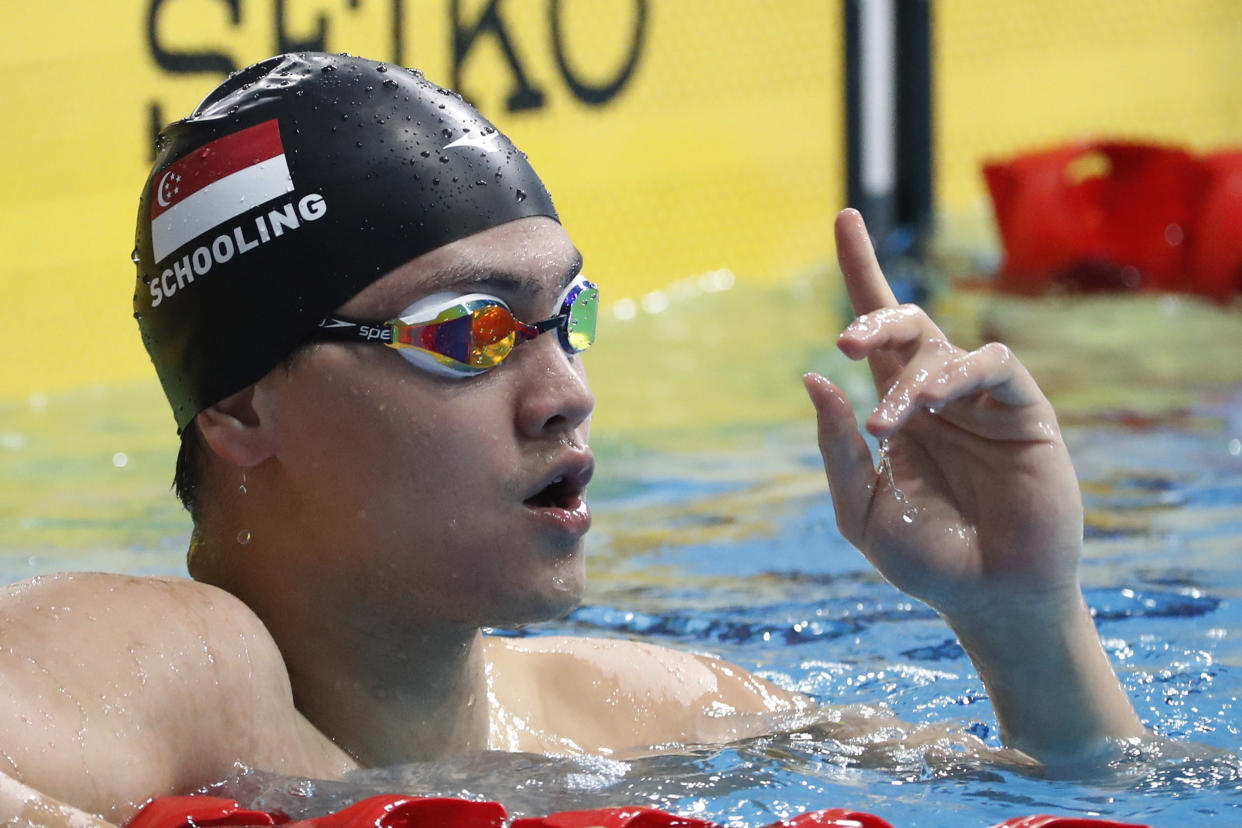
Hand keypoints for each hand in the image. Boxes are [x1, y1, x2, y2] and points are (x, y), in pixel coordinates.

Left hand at [804, 209, 1083, 621]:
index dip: (862, 270)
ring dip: (909, 375)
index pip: (878, 332)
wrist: (988, 598)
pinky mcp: (1025, 412)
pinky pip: (993, 365)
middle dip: (875, 315)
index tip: (845, 217)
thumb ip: (836, 446)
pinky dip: (954, 376)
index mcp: (895, 408)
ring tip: (885, 423)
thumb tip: (814, 377)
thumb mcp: (859, 506)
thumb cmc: (924, 555)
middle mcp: (936, 394)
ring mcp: (981, 401)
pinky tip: (921, 408)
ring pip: (944, 346)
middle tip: (846, 344)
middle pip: (908, 322)